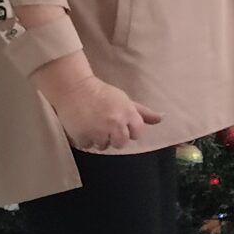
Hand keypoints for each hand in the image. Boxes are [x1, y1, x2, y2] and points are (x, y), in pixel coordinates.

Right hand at [40, 67, 161, 151]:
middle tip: (104, 124)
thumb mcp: (124, 100)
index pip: (137, 134)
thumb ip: (143, 112)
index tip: (118, 122)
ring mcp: (99, 131)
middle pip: (121, 143)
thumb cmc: (101, 93)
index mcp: (128, 114)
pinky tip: (82, 126)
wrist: (72, 87)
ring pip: (104, 146)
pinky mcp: (83, 136)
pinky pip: (88, 145)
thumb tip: (161, 119)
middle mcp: (116, 124)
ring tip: (91, 123)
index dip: (128, 129)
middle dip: (114, 137)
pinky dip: (85, 139)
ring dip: (98, 138)